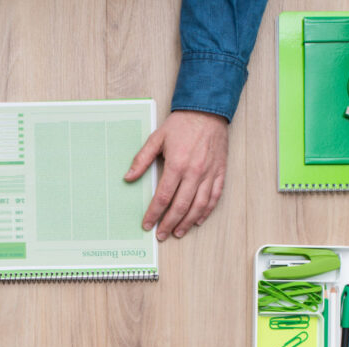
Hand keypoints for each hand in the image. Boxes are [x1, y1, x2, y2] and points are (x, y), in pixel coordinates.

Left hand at [125, 111, 227, 241]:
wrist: (208, 110)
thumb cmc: (182, 124)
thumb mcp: (157, 138)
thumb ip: (142, 159)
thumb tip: (129, 177)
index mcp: (177, 164)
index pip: (163, 197)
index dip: (154, 214)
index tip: (147, 224)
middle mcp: (194, 172)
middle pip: (181, 206)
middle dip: (169, 223)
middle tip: (161, 234)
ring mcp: (209, 173)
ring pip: (198, 206)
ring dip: (187, 222)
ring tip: (178, 232)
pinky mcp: (220, 172)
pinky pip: (214, 197)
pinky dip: (206, 211)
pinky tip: (198, 220)